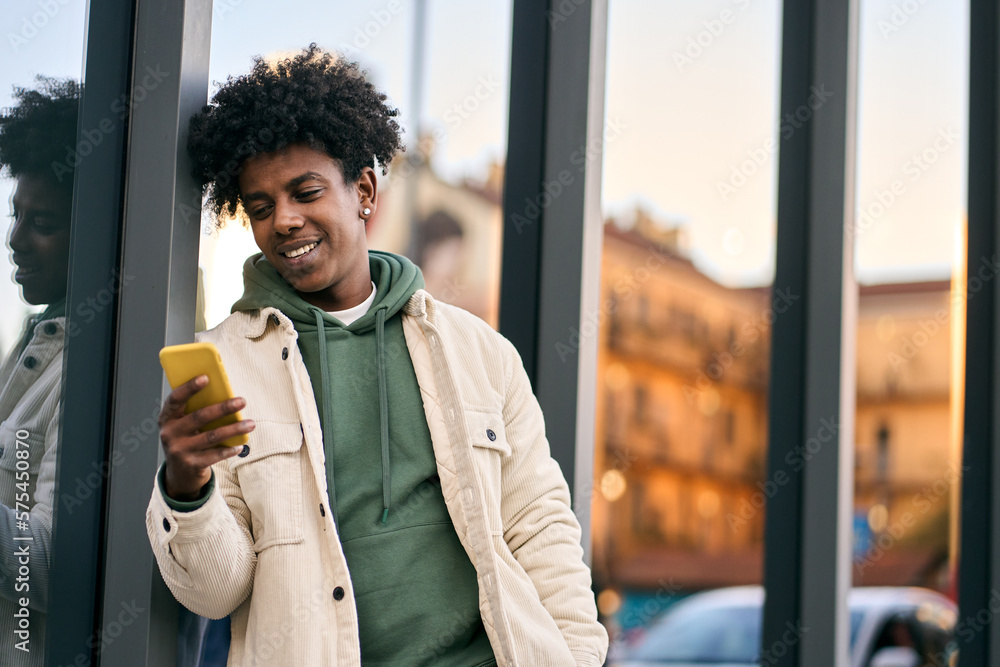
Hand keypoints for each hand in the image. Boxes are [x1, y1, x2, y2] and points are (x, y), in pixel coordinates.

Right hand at [158, 375, 254, 500]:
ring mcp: (179, 450)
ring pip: (212, 436)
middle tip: (242, 401)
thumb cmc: (186, 440)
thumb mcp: (184, 425)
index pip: (175, 399)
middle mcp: (170, 434)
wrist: (180, 474)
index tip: (206, 377)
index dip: (189, 388)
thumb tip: (224, 394)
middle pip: (199, 417)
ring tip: (250, 424)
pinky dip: (229, 449)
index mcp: (167, 418)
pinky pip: (215, 455)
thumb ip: (196, 411)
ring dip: (234, 429)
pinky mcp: (191, 465)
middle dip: (223, 408)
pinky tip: (240, 445)